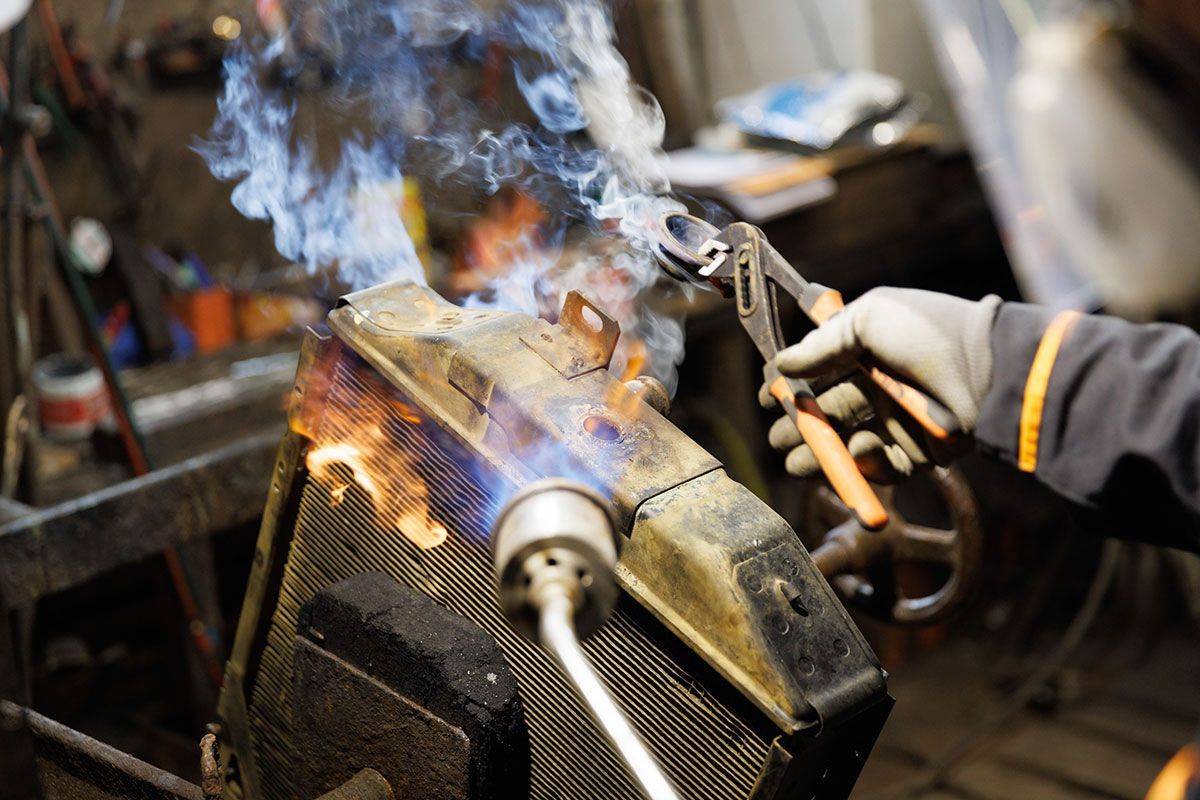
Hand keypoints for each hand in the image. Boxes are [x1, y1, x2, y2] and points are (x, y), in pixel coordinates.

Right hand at [762, 288, 1001, 481]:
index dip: (789, 387)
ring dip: (819, 456)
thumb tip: (782, 363)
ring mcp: (893, 421)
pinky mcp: (913, 452)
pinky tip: (865, 447)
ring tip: (796, 464)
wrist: (987, 370)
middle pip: (824, 414)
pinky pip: (881, 466)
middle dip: (797, 429)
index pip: (814, 372)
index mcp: (862, 353)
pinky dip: (869, 462)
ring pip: (845, 446)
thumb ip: (822, 343)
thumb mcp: (869, 320)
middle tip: (778, 441)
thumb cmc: (928, 334)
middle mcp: (874, 387)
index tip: (769, 398)